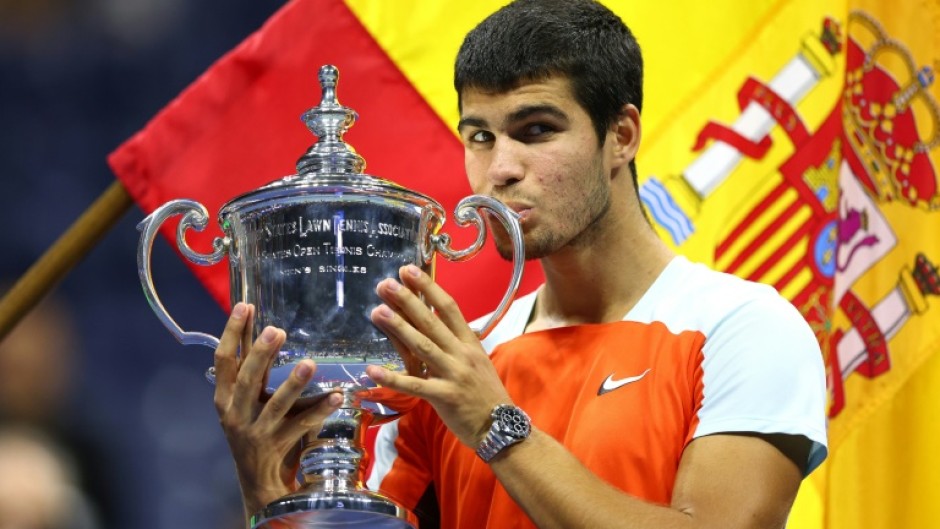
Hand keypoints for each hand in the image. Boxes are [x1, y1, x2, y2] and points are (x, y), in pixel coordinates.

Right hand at [213, 303, 342, 517]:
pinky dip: (319, 409)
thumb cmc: (253, 426)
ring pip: (276, 405)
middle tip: (277, 330)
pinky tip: (336, 395)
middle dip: (261, 354)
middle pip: (247, 380)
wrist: (256, 477)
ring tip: (309, 363)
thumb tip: (264, 327)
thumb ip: (256, 368)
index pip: (223, 360)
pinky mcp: (278, 445)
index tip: (244, 306)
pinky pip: (302, 425)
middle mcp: (235, 413)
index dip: (231, 333)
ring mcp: (256, 431)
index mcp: (224, 397)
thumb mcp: (246, 399)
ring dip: (293, 383)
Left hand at [366, 265, 511, 447]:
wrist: (500, 426)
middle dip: (407, 300)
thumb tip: (436, 322)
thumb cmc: (486, 394)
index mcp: (470, 343)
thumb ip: (458, 342)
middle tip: (385, 284)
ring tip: (377, 311)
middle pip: (431, 322)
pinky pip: (414, 385)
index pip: (448, 308)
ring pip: (422, 346)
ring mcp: (453, 375)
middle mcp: (462, 354)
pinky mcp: (443, 397)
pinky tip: (372, 370)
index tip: (409, 271)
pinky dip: (392, 377)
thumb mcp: (478, 361)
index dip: (428, 288)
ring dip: (398, 328)